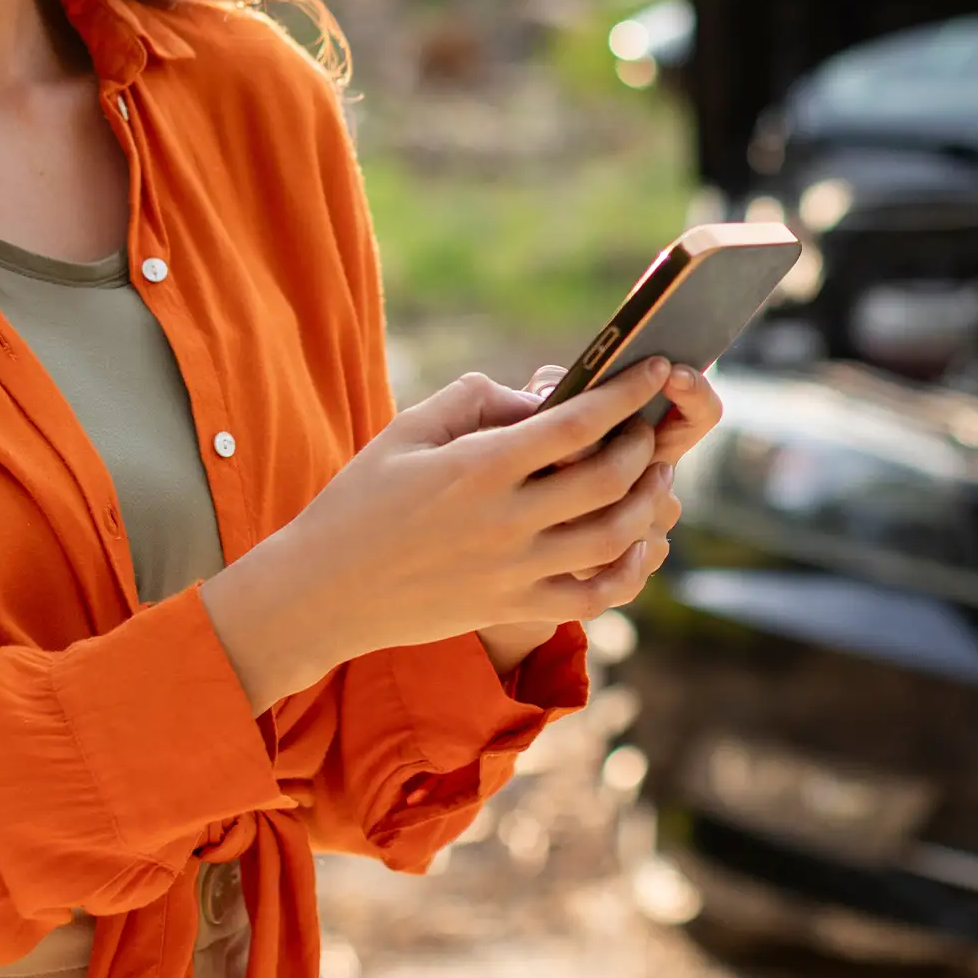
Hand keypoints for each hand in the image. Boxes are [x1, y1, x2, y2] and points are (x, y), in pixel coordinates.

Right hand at [199, 355, 688, 712]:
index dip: (625, 392)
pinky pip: (596, 597)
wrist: (323, 592)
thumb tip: (540, 398)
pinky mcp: (513, 608)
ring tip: (653, 477)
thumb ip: (474, 399)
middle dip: (644, 444)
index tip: (654, 369)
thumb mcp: (405, 431)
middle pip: (610, 478)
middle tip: (648, 425)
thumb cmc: (359, 500)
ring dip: (649, 502)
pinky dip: (631, 570)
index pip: (576, 422)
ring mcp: (513, 571)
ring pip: (615, 538)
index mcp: (477, 467)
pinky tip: (638, 543)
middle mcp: (505, 520)